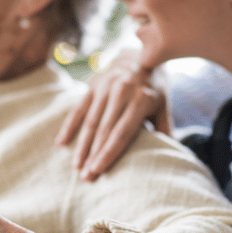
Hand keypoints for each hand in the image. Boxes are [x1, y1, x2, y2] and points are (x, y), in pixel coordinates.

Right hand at [55, 52, 169, 180]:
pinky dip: (69, 126)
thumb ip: (164, 128)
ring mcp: (105, 87)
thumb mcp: (163, 104)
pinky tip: (61, 143)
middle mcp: (122, 91)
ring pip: (90, 122)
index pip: (122, 132)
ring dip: (81, 146)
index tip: (98, 170)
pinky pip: (78, 108)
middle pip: (104, 130)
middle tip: (85, 177)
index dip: (109, 152)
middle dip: (93, 155)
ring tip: (76, 167)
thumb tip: (170, 154)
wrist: (138, 55)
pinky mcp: (92, 85)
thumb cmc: (153, 87)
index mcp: (141, 98)